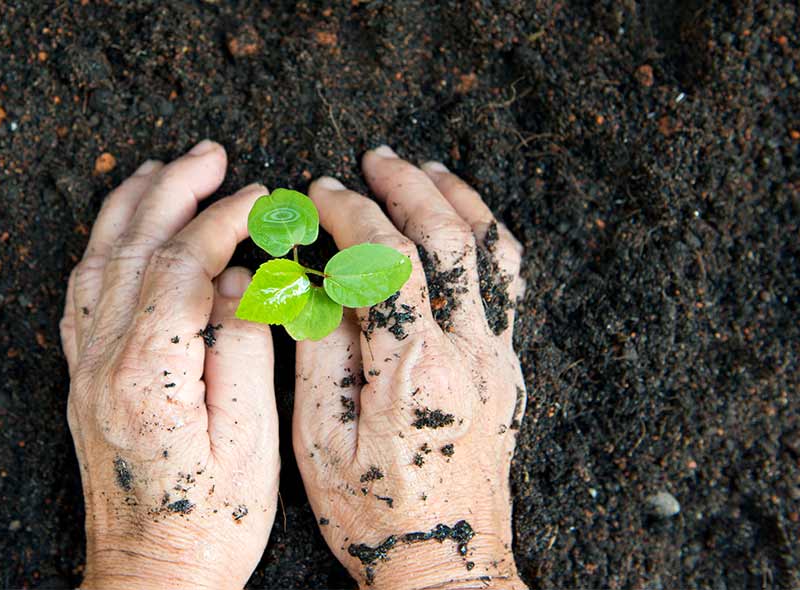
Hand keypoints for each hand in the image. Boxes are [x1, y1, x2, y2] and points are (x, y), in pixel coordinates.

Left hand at [60, 141, 279, 588]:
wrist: (149, 576)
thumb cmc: (210, 522)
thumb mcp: (250, 437)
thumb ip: (243, 346)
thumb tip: (244, 280)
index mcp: (150, 371)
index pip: (184, 265)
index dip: (224, 221)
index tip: (260, 196)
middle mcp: (104, 361)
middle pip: (133, 249)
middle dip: (173, 191)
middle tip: (210, 154)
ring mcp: (85, 370)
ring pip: (97, 264)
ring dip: (130, 209)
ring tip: (162, 170)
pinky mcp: (82, 381)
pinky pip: (79, 296)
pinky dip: (100, 251)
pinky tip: (119, 234)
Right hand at [293, 146, 527, 588]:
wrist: (446, 566)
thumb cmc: (376, 515)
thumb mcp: (321, 442)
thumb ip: (317, 354)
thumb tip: (308, 282)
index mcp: (412, 370)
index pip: (385, 260)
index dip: (350, 215)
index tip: (319, 193)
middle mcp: (467, 354)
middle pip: (447, 238)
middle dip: (406, 187)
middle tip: (373, 159)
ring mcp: (496, 359)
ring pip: (491, 251)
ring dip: (457, 200)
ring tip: (424, 171)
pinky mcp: (507, 370)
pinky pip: (509, 284)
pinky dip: (488, 239)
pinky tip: (464, 226)